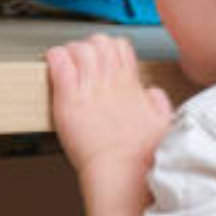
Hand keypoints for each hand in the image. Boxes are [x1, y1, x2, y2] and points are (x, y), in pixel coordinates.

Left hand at [45, 34, 172, 184]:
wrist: (122, 173)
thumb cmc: (139, 157)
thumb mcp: (162, 125)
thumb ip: (158, 103)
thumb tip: (152, 92)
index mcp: (130, 85)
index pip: (120, 46)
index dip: (109, 48)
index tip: (102, 60)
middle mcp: (110, 82)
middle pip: (99, 42)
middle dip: (89, 48)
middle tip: (82, 63)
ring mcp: (89, 89)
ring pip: (79, 49)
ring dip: (70, 52)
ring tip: (67, 65)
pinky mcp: (70, 100)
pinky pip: (60, 64)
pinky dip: (55, 59)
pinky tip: (54, 63)